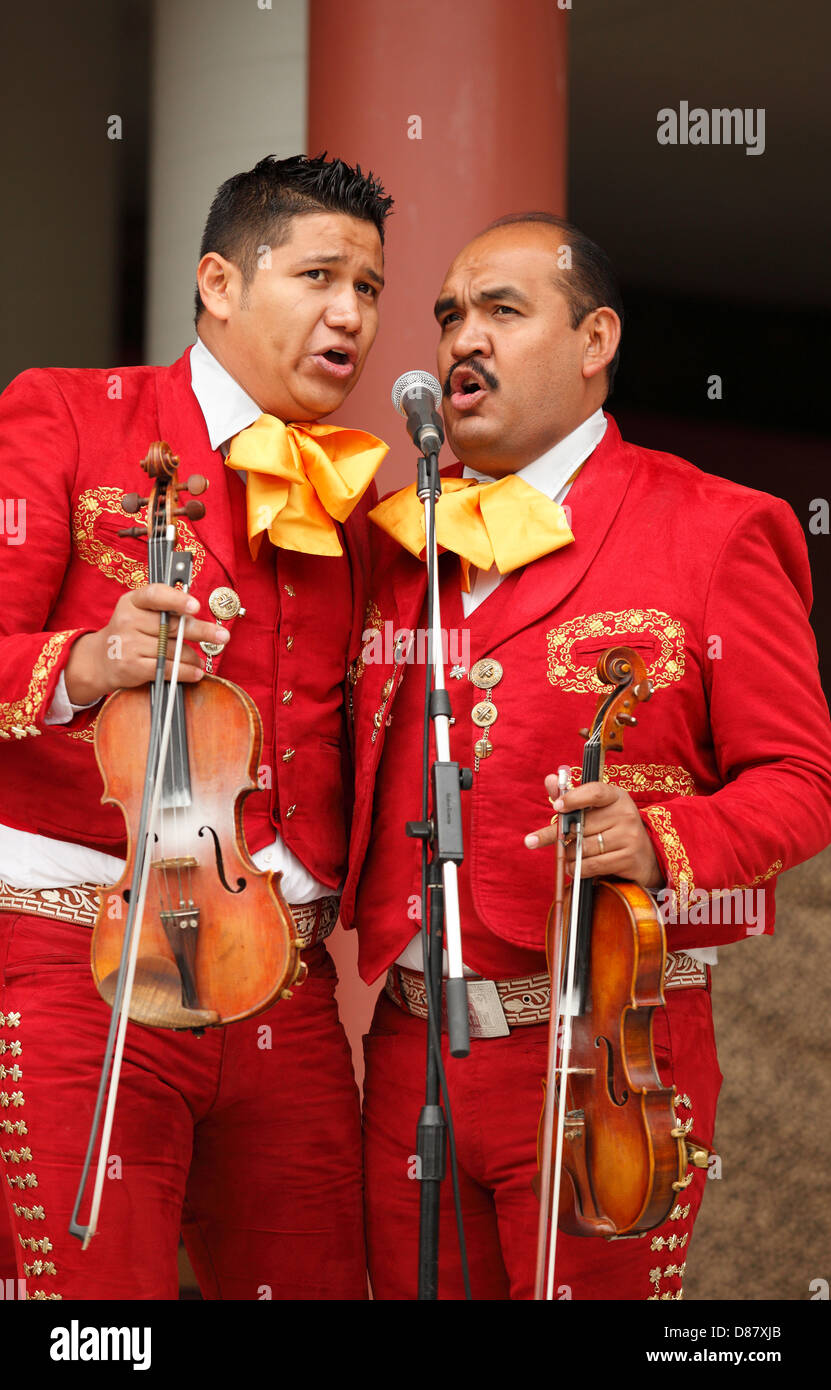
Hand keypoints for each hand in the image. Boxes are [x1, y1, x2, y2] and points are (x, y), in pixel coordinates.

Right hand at [64, 585, 229, 704]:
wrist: (100, 660)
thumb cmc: (130, 633)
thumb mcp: (139, 613)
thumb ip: (165, 610)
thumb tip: (199, 616)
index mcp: (132, 601)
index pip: (155, 595)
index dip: (176, 600)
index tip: (195, 606)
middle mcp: (127, 619)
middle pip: (170, 625)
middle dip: (200, 632)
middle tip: (222, 636)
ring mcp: (127, 643)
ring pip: (172, 650)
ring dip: (192, 657)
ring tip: (200, 661)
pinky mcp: (130, 666)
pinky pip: (165, 668)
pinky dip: (185, 672)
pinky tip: (195, 672)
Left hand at [524, 776, 662, 890]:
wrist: (646, 855)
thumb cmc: (613, 828)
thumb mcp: (597, 809)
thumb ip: (571, 796)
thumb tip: (549, 780)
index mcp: (616, 796)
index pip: (595, 792)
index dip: (573, 798)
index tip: (556, 806)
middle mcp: (626, 814)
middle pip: (582, 825)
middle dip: (559, 836)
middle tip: (543, 840)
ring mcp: (630, 836)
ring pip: (584, 847)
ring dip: (569, 855)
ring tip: (567, 856)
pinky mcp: (629, 858)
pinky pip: (593, 865)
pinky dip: (579, 869)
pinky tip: (575, 868)